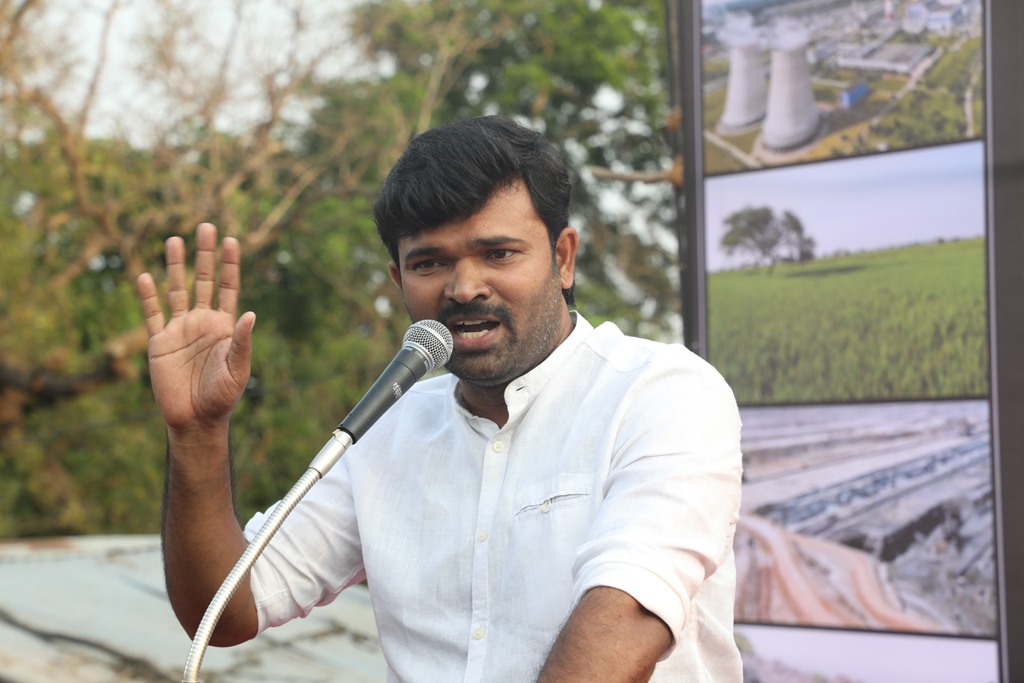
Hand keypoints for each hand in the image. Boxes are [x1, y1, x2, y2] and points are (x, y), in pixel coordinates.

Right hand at [136, 223, 254, 432]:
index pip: (228, 288)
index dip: (230, 265)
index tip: (232, 240)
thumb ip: (241, 342)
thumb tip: (250, 313)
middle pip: (204, 281)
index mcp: (224, 327)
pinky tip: (145, 277)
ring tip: (174, 239)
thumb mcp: (237, 370)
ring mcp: (180, 330)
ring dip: (175, 266)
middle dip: (204, 255)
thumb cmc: (222, 397)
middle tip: (205, 227)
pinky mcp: (159, 343)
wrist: (195, 420)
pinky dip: (148, 297)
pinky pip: (152, 315)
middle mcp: (202, 322)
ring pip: (177, 291)